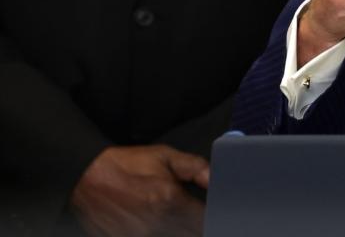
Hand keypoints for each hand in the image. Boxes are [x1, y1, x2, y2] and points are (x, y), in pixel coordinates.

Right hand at [69, 145, 207, 236]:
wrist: (87, 178)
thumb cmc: (126, 166)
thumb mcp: (164, 156)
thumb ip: (196, 168)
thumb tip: (216, 180)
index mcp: (170, 200)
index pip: (204, 220)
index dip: (213, 218)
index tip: (212, 213)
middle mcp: (156, 223)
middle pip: (191, 234)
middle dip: (196, 227)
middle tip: (194, 216)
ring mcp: (139, 236)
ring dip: (180, 231)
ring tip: (174, 219)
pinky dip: (161, 234)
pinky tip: (161, 225)